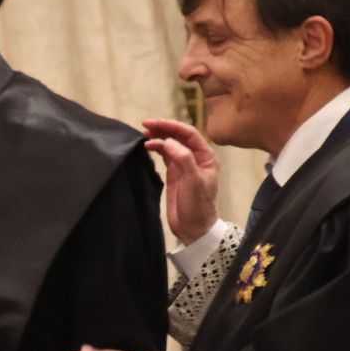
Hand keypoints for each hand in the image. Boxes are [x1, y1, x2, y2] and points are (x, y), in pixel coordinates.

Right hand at [141, 117, 219, 242]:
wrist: (193, 227)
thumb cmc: (198, 205)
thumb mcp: (193, 181)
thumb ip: (183, 158)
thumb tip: (168, 141)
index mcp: (205, 156)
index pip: (188, 133)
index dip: (171, 126)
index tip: (153, 123)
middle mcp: (195, 157)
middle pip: (178, 136)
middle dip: (163, 129)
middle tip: (145, 126)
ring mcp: (184, 165)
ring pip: (170, 144)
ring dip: (158, 138)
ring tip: (144, 136)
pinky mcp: (174, 173)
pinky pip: (165, 155)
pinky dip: (156, 149)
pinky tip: (147, 147)